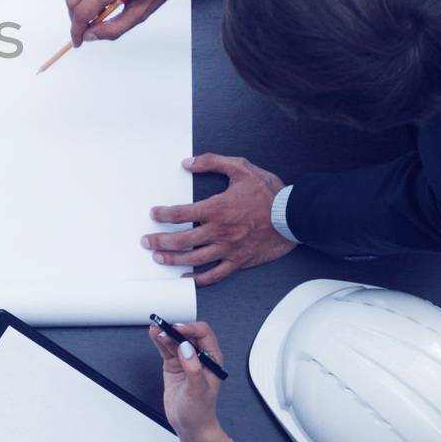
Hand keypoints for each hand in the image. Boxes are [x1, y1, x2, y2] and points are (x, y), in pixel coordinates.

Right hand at [64, 0, 185, 46]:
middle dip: (75, 17)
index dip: (76, 31)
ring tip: (96, 6)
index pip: (81, 14)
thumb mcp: (141, 11)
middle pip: (71, 0)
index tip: (78, 39)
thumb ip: (113, 28)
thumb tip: (91, 35)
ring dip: (77, 0)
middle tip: (86, 26)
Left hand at [145, 154, 294, 286]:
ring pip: (194, 259)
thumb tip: (188, 162)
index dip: (163, 215)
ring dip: (173, 259)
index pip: (180, 214)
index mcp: (217, 209)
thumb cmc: (269, 193)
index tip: (154, 214)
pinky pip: (216, 274)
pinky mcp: (239, 261)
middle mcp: (219, 231)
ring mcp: (228, 249)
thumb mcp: (241, 168)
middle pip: (181, 240)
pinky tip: (187, 278)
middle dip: (159, 241)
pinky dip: (200, 279)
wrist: (294, 215)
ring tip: (158, 257)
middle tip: (146, 241)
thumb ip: (212, 162)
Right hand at [147, 320, 241, 441]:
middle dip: (175, 329)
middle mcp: (199, 357)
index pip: (203, 334)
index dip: (190, 329)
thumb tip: (187, 348)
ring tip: (155, 330)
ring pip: (175, 340)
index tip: (177, 330)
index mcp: (212, 360)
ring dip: (165, 333)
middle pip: (187, 334)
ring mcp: (185, 361)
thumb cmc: (201, 412)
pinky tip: (154, 335)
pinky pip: (166, 349)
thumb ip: (193, 368)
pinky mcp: (174, 366)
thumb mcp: (198, 390)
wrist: (190, 426)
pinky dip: (159, 341)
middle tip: (164, 328)